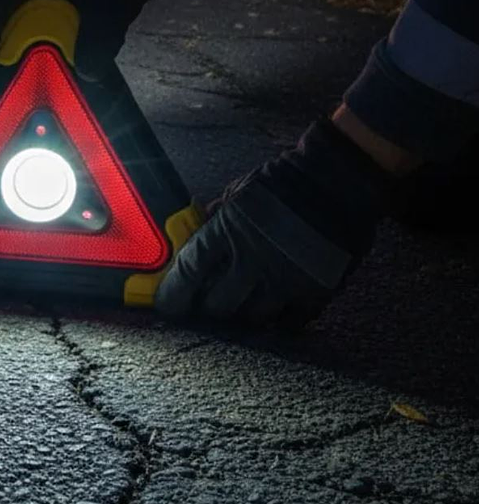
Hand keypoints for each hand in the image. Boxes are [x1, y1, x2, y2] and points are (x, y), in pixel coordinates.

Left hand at [155, 119, 392, 325]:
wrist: (337, 179)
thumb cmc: (283, 181)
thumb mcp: (238, 192)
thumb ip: (214, 218)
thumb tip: (191, 238)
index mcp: (229, 230)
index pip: (190, 271)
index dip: (174, 294)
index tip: (167, 304)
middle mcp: (255, 259)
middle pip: (219, 305)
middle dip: (207, 308)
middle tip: (205, 305)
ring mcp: (287, 280)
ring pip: (253, 319)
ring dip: (241, 316)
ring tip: (239, 307)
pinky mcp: (317, 292)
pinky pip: (290, 324)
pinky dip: (277, 321)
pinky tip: (271, 312)